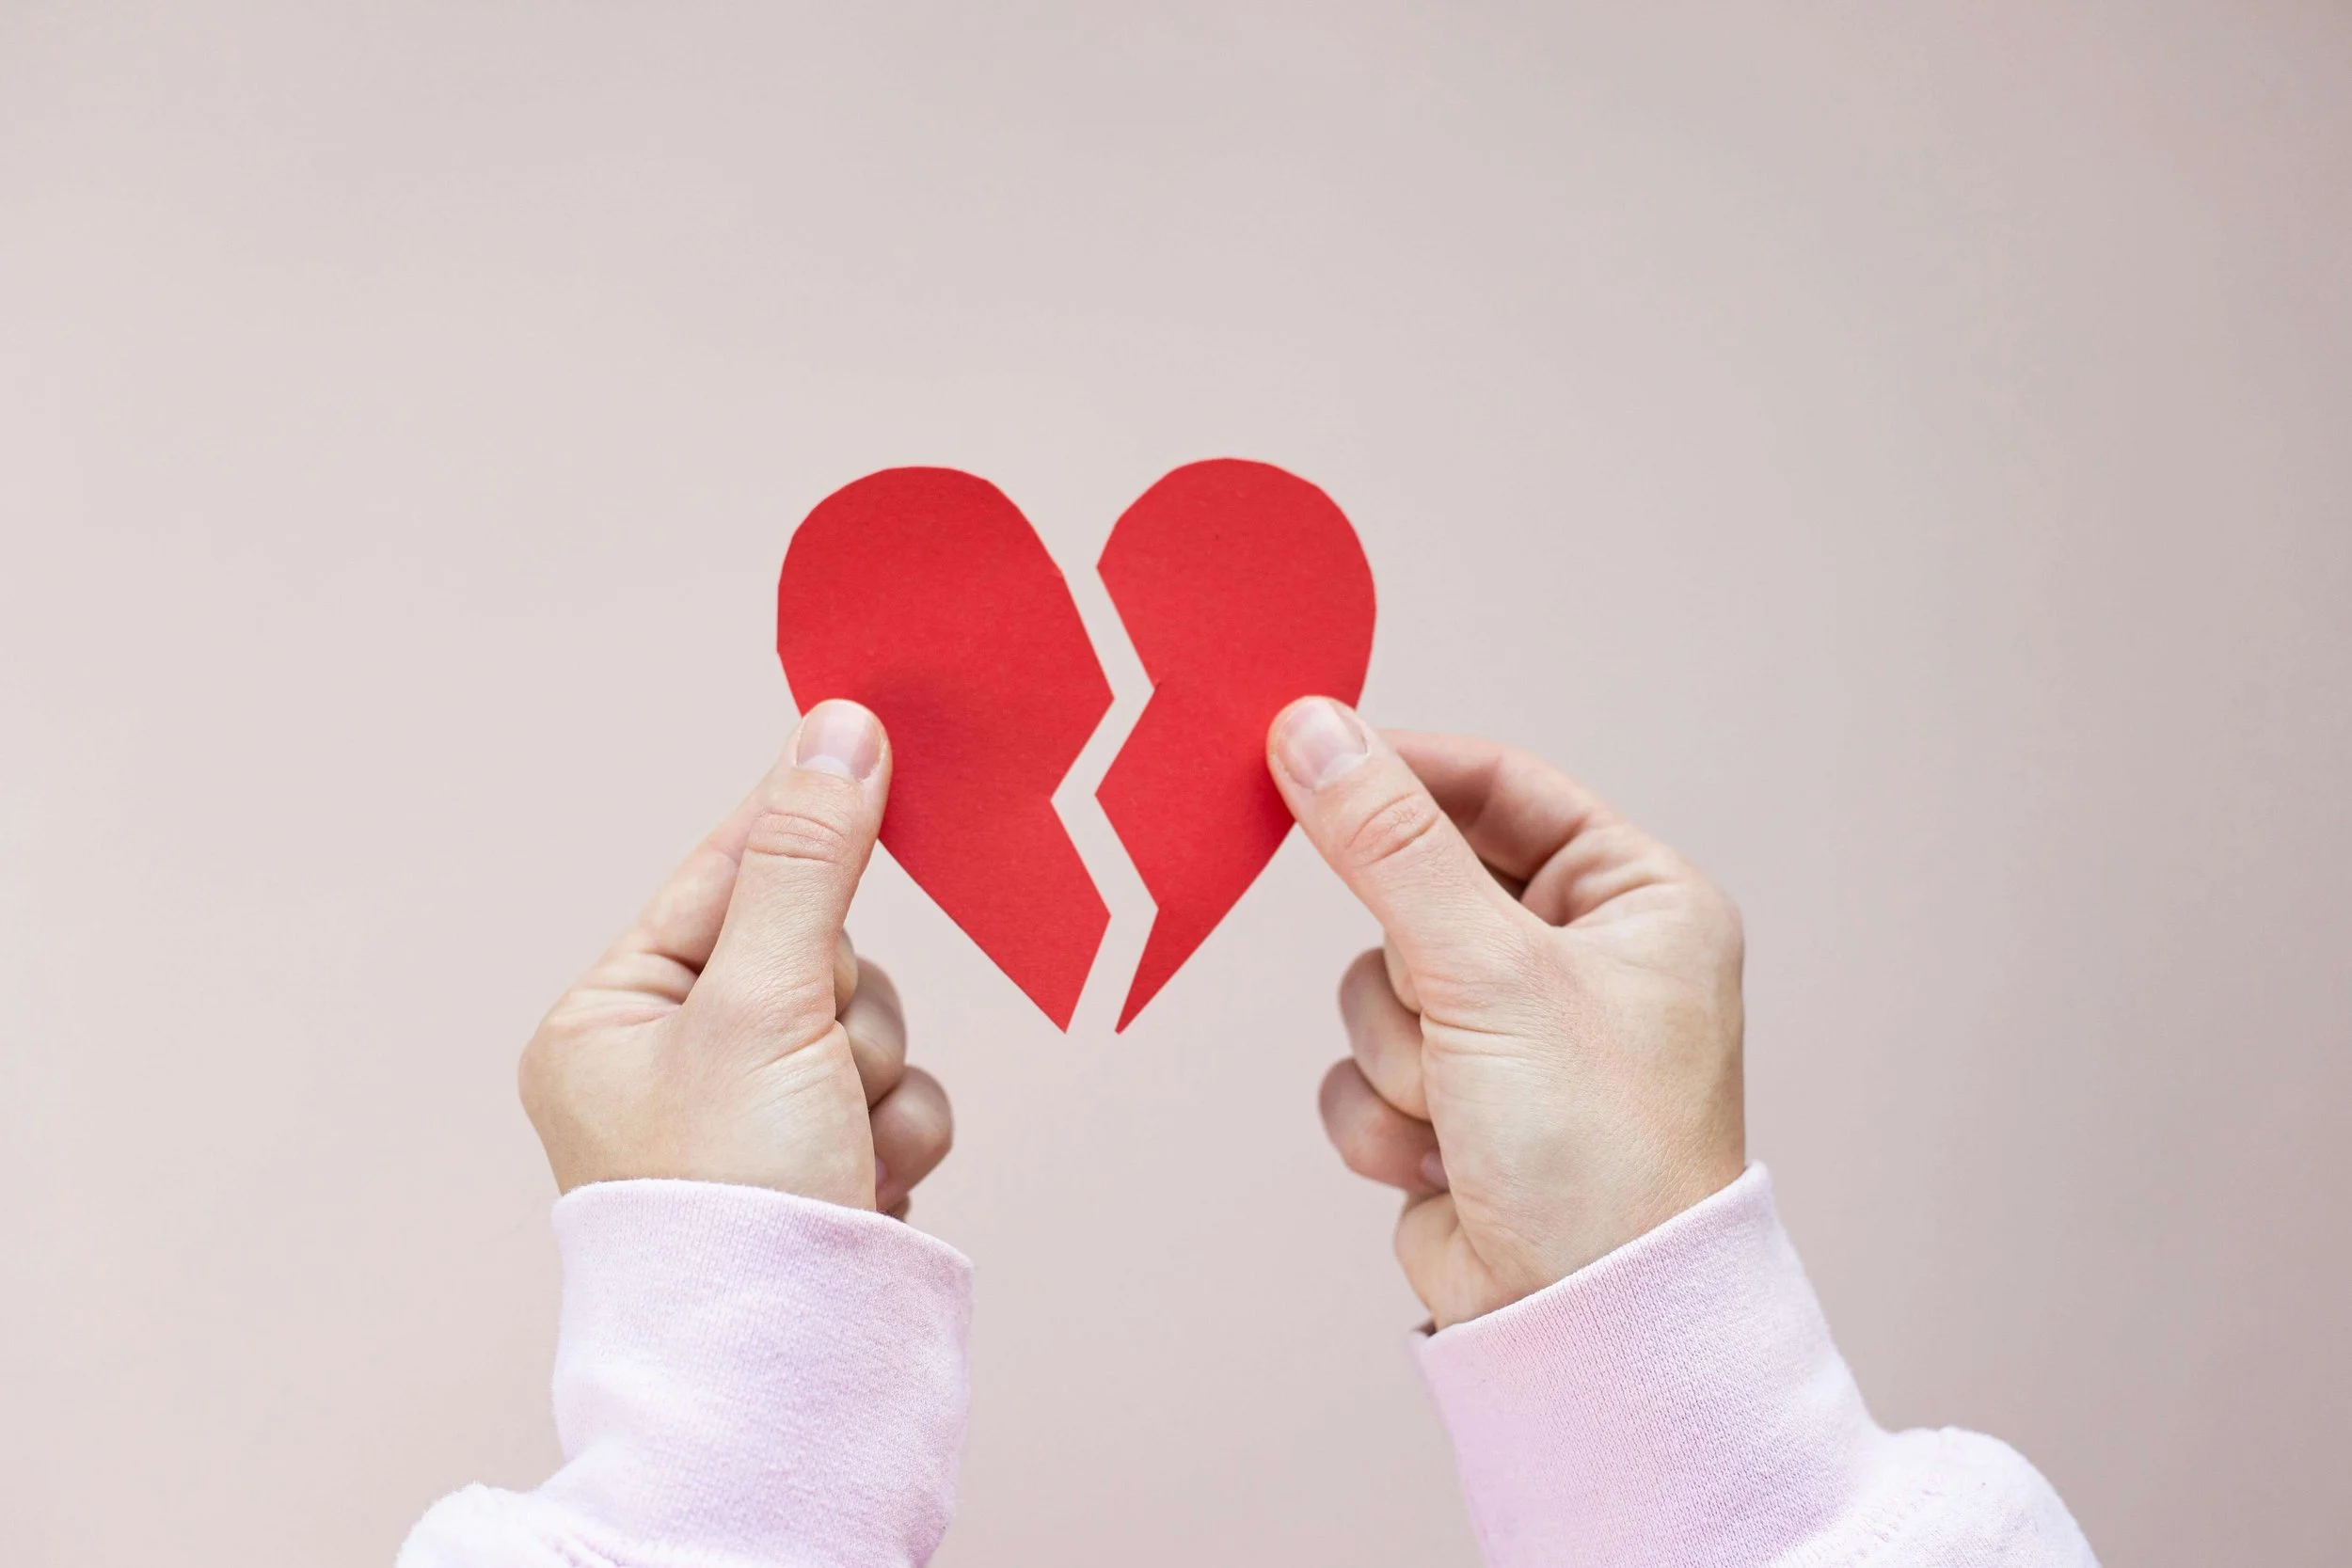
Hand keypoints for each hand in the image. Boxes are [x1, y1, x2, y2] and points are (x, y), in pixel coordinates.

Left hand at [519, 700, 951, 1215]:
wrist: (780, 1375)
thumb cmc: (730, 1198)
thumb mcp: (763, 1003)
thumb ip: (809, 862)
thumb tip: (839, 729)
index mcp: (611, 1019)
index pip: (722, 877)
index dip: (797, 824)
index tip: (866, 742)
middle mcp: (671, 1066)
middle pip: (816, 951)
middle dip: (843, 1005)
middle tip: (818, 1058)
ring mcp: (748, 1123)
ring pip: (868, 1026)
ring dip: (875, 1078)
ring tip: (835, 1145)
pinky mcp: (817, 1169)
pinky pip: (894, 1097)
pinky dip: (894, 1134)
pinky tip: (861, 1186)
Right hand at [1268, 699, 1745, 1328]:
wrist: (1585, 1331)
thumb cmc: (1597, 1151)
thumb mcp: (1489, 971)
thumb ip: (1390, 846)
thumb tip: (1314, 732)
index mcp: (1636, 901)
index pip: (1502, 788)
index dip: (1404, 771)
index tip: (1305, 750)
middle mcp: (1581, 960)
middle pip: (1421, 887)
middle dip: (1413, 965)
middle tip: (1436, 995)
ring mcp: (1513, 1037)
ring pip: (1377, 984)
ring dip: (1400, 1054)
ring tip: (1464, 1112)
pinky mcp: (1453, 1108)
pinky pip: (1363, 1067)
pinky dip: (1384, 1117)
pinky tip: (1443, 1165)